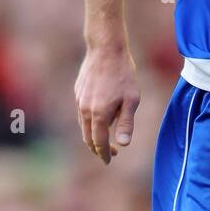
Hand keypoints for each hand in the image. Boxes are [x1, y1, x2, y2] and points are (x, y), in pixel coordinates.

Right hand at [74, 45, 140, 165]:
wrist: (106, 49)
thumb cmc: (124, 74)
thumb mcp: (132, 100)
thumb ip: (126, 123)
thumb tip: (122, 144)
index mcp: (99, 114)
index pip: (98, 142)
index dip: (104, 154)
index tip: (110, 160)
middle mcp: (85, 110)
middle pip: (87, 137)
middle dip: (97, 149)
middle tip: (109, 153)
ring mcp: (79, 100)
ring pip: (83, 126)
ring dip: (93, 136)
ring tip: (105, 139)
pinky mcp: (78, 92)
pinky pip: (82, 113)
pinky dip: (89, 122)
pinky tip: (99, 119)